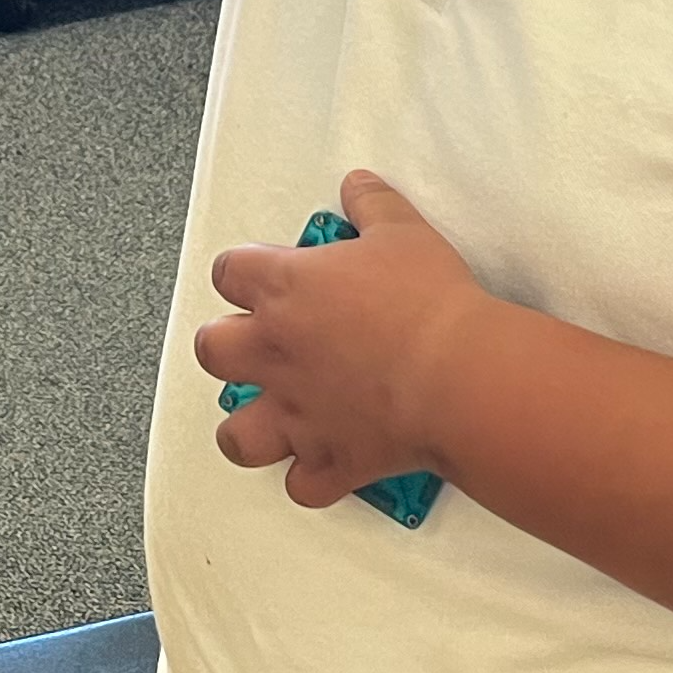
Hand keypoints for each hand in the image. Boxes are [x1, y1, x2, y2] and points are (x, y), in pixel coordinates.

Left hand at [195, 172, 498, 508]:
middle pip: (213, 350)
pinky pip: (302, 485)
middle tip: (256, 342)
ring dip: (247, 427)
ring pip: (237, 433)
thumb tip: (358, 186)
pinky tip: (324, 465)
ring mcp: (298, 412)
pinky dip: (310, 479)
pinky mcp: (330, 459)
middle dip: (226, 345)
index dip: (241, 272)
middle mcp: (277, 354)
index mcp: (286, 290)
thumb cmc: (431, 305)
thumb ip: (371, 205)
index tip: (258, 274)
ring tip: (268, 416)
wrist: (459, 375)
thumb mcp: (403, 231)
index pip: (229, 272)